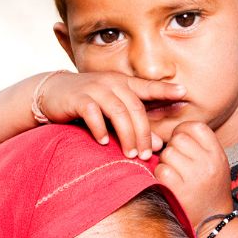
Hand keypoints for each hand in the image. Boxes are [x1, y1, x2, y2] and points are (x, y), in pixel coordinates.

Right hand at [35, 72, 183, 159]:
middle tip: (148, 154)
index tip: (185, 94)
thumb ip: (136, 123)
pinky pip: (92, 113)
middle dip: (144, 133)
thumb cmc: (89, 103)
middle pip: (135, 109)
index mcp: (124, 84)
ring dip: (126, 135)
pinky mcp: (77, 98)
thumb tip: (160, 145)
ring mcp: (94, 89)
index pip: (149, 87)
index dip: (166, 90)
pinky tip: (104, 142)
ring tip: (130, 154)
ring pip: (118, 112)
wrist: (52, 93)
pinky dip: (100, 128)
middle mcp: (112, 83)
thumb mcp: (114, 109)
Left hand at [154, 122, 234, 229]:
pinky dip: (161, 175)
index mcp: (218, 154)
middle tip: (177, 162)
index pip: (196, 127)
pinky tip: (169, 182)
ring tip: (175, 173)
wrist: (214, 220)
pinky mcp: (179, 190)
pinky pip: (161, 170)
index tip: (181, 142)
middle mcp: (208, 163)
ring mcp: (194, 177)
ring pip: (168, 153)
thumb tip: (176, 131)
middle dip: (173, 148)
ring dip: (166, 162)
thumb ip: (201, 146)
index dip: (183, 131)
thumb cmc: (211, 189)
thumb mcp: (216, 164)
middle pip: (179, 139)